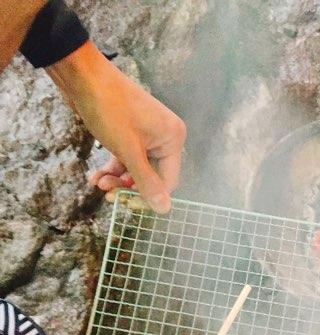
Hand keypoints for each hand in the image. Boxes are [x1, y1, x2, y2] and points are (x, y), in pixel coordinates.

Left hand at [47, 41, 185, 213]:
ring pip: (136, 169)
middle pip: (151, 176)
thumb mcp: (128, 150)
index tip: (126, 205)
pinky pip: (126, 158)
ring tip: (99, 182)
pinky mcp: (130, 132)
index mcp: (173, 138)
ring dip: (117, 179)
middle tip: (107, 193)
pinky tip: (96, 176)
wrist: (81, 75)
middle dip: (128, 187)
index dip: (148, 196)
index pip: (168, 181)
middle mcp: (164, 136)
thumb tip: (165, 210)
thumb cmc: (108, 108)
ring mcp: (147, 134)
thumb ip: (146, 182)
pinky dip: (112, 168)